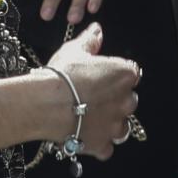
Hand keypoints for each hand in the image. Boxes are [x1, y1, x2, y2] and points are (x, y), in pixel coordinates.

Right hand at [46, 22, 138, 158]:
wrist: (47, 105)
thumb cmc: (62, 76)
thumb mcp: (74, 50)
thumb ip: (90, 40)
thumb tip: (97, 30)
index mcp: (124, 74)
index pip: (131, 73)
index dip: (115, 74)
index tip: (103, 76)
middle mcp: (126, 100)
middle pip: (129, 100)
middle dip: (115, 99)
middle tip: (92, 95)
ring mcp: (115, 125)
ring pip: (122, 126)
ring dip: (110, 122)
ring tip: (89, 116)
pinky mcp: (103, 144)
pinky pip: (106, 147)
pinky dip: (99, 143)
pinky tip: (85, 134)